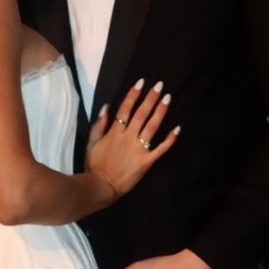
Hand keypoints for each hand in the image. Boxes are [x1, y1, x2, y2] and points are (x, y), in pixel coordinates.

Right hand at [86, 79, 178, 199]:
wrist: (101, 186)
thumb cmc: (95, 165)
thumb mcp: (91, 143)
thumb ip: (98, 125)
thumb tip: (106, 107)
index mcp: (114, 132)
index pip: (125, 109)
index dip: (133, 94)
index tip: (141, 82)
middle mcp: (128, 137)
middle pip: (141, 113)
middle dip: (150, 98)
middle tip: (160, 85)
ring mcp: (138, 149)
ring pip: (152, 127)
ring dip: (160, 112)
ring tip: (168, 98)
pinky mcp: (146, 161)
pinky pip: (160, 148)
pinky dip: (169, 139)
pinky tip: (177, 129)